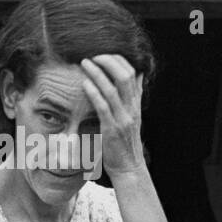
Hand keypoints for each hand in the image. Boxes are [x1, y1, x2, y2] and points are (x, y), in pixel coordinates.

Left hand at [80, 55, 144, 177]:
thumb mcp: (132, 116)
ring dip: (98, 73)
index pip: (133, 73)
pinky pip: (103, 106)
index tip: (105, 53)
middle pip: (125, 76)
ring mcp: (123, 118)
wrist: (129, 167)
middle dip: (109, 61)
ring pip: (113, 89)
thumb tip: (136, 76)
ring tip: (85, 63)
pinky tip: (85, 84)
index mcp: (136, 104)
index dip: (119, 60)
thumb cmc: (126, 142)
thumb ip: (132, 97)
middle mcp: (132, 108)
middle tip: (94, 55)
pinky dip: (94, 92)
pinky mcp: (112, 129)